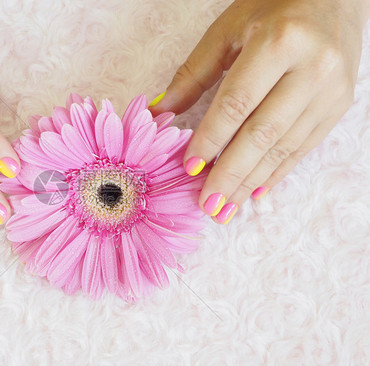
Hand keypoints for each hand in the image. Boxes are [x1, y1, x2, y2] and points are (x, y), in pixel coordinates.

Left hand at [149, 0, 368, 223]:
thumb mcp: (228, 30)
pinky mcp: (340, 105)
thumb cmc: (272, 7)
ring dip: (251, 181)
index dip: (211, 138)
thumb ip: (194, 73)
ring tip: (226, 208)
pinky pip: (303, 147)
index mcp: (279, 42)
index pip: (237, 103)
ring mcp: (331, 90)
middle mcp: (312, 68)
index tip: (189, 168)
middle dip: (231, 174)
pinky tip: (255, 192)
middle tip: (207, 205)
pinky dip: (276, 172)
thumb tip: (163, 113)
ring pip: (284, 146)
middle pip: (262, 133)